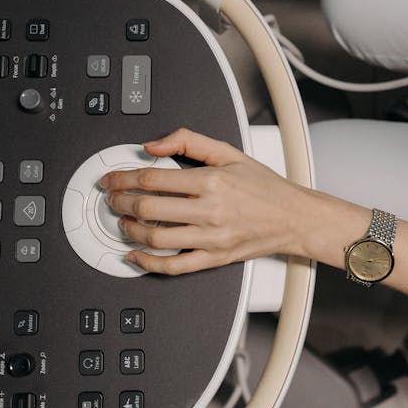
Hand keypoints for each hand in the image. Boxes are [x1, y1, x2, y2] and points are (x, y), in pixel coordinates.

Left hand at [99, 128, 310, 274]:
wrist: (294, 217)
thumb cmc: (265, 188)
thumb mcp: (229, 153)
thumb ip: (188, 141)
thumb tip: (154, 145)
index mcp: (211, 181)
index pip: (153, 179)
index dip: (124, 178)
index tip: (112, 179)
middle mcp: (210, 210)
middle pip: (148, 208)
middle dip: (121, 203)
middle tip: (113, 198)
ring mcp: (211, 238)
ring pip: (156, 238)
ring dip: (130, 230)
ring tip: (123, 222)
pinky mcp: (214, 259)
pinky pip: (174, 267)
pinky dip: (148, 263)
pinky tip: (135, 255)